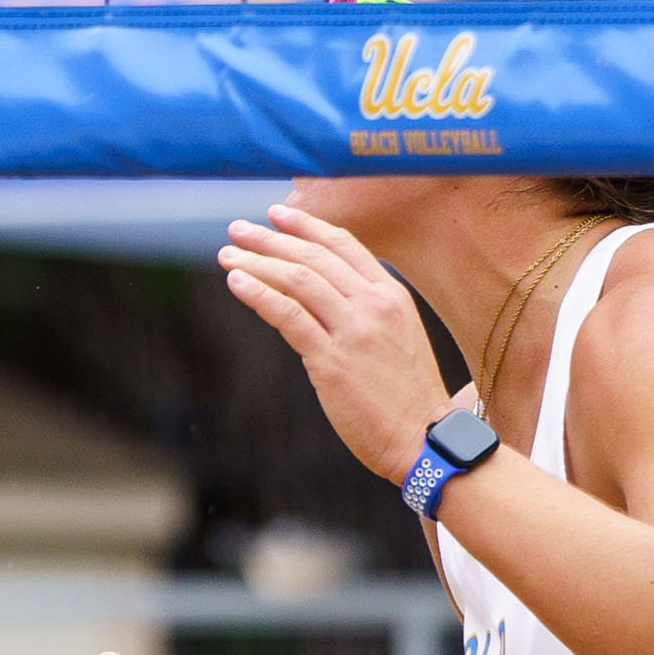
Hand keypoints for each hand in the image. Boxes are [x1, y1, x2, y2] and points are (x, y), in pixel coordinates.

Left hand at [222, 202, 455, 481]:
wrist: (425, 440)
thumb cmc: (406, 392)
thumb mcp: (396, 334)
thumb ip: (363, 305)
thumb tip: (311, 281)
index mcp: (392, 296)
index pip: (344, 245)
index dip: (306, 226)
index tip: (275, 214)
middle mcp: (374, 306)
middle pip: (313, 257)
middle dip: (271, 239)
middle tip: (237, 229)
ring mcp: (354, 332)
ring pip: (296, 280)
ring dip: (256, 263)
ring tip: (227, 256)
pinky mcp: (332, 361)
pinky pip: (287, 315)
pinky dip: (257, 294)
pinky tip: (236, 283)